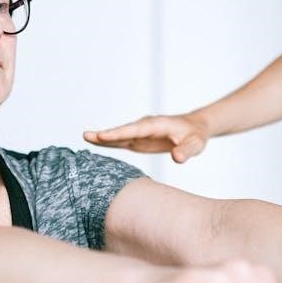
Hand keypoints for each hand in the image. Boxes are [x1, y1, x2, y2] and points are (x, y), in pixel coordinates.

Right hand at [83, 113, 209, 162]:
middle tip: (86, 135)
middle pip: (123, 131)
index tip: (103, 135)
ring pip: (119, 136)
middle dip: (105, 134)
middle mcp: (145, 126)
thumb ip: (187, 150)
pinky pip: (122, 141)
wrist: (195, 128)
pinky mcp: (139, 140)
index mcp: (157, 125)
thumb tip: (177, 157)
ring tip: (85, 138)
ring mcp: (141, 133)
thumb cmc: (196, 135)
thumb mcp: (196, 144)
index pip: (135, 129)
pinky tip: (96, 143)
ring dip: (103, 138)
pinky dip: (109, 143)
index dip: (119, 133)